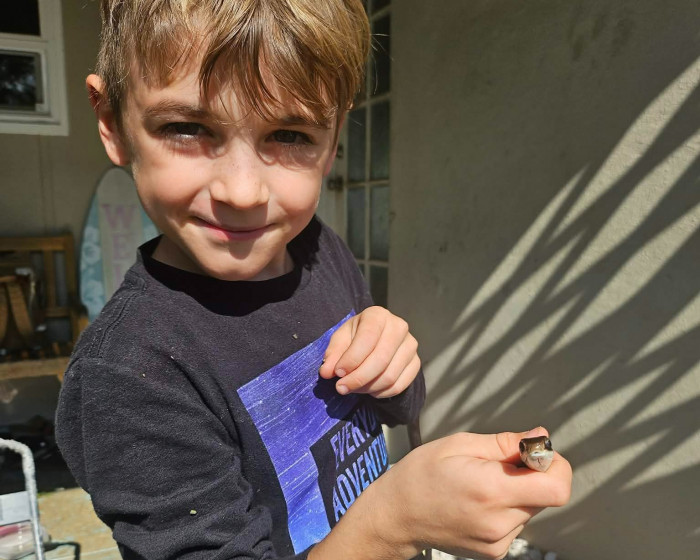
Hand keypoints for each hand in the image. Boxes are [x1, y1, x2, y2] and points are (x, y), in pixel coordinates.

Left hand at [318, 306, 420, 397]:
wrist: (377, 340)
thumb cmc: (357, 337)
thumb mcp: (341, 339)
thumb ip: (333, 354)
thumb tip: (327, 372)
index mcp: (378, 315)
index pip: (367, 338)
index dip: (352, 359)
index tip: (337, 374)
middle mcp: (399, 327)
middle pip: (380, 360)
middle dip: (358, 378)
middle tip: (341, 388)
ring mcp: (410, 345)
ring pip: (389, 376)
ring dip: (367, 387)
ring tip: (353, 387)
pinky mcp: (416, 362)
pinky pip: (399, 386)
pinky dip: (380, 393)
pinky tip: (369, 389)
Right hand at [344, 427, 572, 559]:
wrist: (396, 516)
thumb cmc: (420, 475)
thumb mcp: (458, 444)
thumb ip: (504, 443)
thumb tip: (540, 437)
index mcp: (490, 490)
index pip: (557, 486)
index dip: (555, 464)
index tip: (533, 451)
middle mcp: (499, 522)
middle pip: (546, 495)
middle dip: (532, 473)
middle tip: (499, 462)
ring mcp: (497, 542)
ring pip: (532, 507)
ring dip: (518, 490)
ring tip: (482, 481)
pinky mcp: (494, 551)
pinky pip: (517, 522)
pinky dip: (507, 506)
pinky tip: (478, 499)